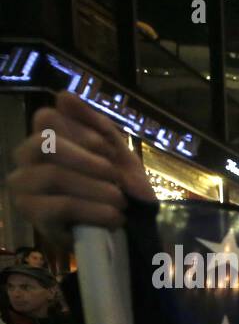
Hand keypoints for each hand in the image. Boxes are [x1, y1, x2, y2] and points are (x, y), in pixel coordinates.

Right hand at [7, 91, 155, 249]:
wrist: (128, 228)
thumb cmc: (118, 184)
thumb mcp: (116, 152)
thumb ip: (95, 123)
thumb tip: (64, 95)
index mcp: (43, 137)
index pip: (47, 117)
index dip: (82, 132)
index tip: (109, 151)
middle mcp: (25, 158)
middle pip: (46, 144)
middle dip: (90, 161)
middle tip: (117, 178)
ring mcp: (24, 187)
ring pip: (54, 176)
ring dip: (97, 189)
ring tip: (121, 202)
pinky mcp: (34, 217)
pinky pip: (61, 206)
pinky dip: (95, 211)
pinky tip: (115, 218)